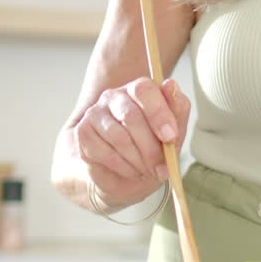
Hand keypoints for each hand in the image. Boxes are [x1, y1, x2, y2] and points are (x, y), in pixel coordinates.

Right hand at [73, 77, 190, 209]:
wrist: (127, 176)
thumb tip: (171, 85)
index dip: (159, 113)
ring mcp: (95, 113)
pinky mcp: (83, 133)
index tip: (171, 137)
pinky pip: (104, 152)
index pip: (144, 90)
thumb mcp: (173, 133)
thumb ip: (177, 110)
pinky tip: (132, 171)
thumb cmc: (153, 150)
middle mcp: (114, 96)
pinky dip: (123, 167)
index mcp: (138, 90)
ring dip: (139, 161)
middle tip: (162, 168)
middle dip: (151, 148)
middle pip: (131, 116)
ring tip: (148, 171)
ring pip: (119, 137)